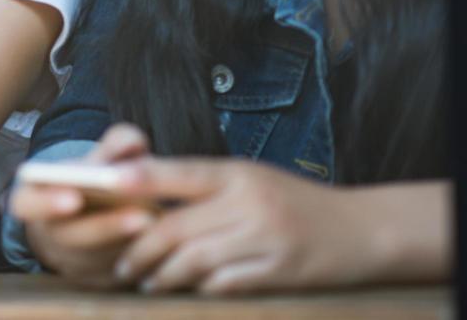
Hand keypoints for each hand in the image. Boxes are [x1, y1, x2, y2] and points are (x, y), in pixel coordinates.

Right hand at [9, 123, 154, 288]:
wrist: (92, 210)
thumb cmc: (94, 176)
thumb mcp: (102, 155)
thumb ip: (118, 143)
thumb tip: (133, 144)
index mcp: (33, 199)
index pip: (26, 206)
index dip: (46, 204)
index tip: (75, 198)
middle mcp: (47, 236)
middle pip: (70, 238)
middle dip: (106, 227)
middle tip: (143, 217)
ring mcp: (70, 264)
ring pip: (98, 262)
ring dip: (130, 246)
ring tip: (163, 229)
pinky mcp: (96, 282)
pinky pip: (118, 278)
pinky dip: (141, 263)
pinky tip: (166, 247)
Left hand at [111, 157, 382, 293]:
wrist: (361, 229)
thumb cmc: (295, 201)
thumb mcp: (252, 178)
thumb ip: (206, 186)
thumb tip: (145, 191)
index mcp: (240, 173)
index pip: (181, 173)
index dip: (141, 179)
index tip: (106, 186)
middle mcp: (250, 203)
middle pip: (178, 226)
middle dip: (141, 247)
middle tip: (121, 261)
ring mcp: (265, 240)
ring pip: (195, 261)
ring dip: (163, 275)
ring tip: (145, 281)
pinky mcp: (278, 273)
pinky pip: (226, 285)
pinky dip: (199, 290)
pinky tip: (184, 292)